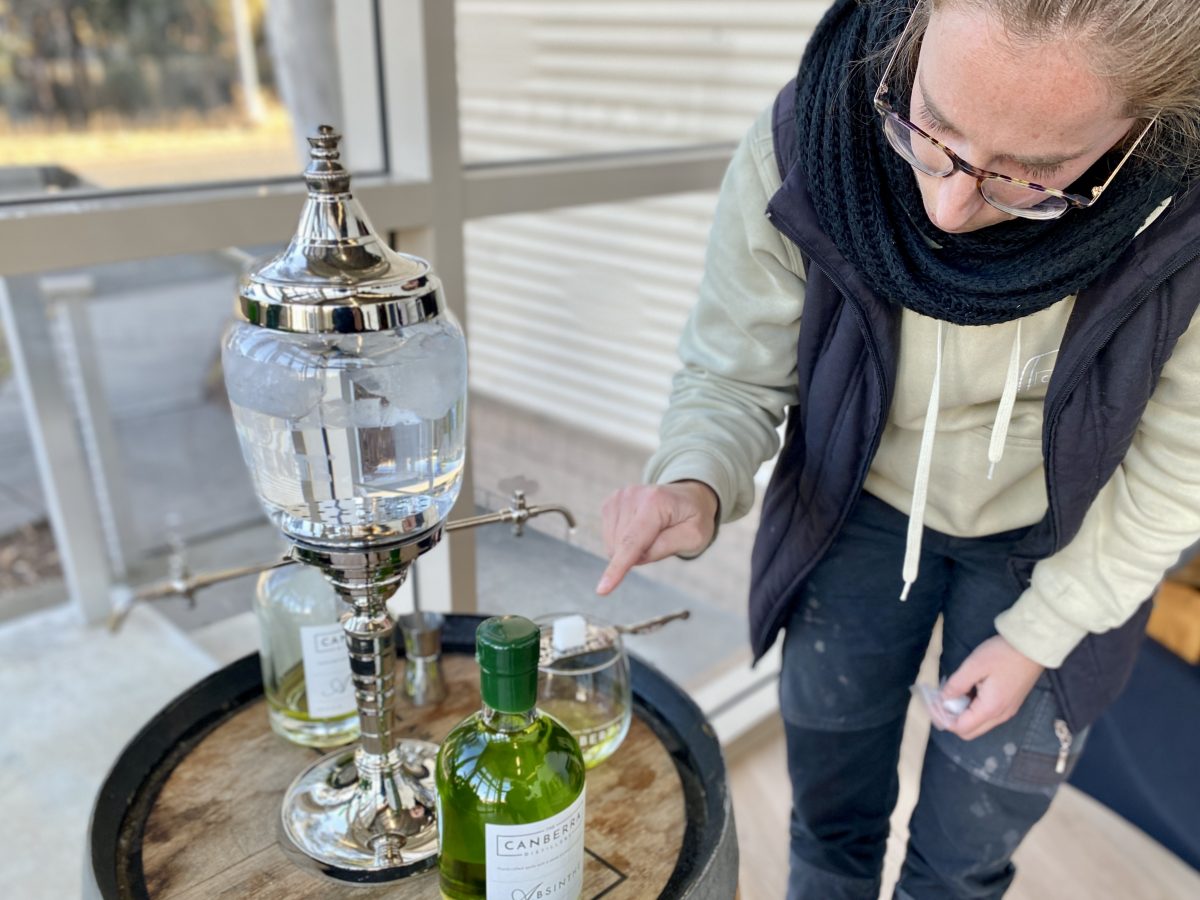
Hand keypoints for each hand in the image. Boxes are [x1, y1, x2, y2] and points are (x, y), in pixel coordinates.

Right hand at [595, 481, 718, 594]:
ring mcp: (619, 497)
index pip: (632, 542)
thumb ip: (666, 547)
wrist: (688, 496)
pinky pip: (609, 538)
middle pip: (622, 547)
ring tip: (653, 532)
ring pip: (613, 545)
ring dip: (631, 549)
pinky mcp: (610, 503)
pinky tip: (640, 529)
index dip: (617, 567)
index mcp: (655, 502)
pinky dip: (624, 542)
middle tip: (662, 539)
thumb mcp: (694, 536)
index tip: (602, 590)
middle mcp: (632, 495)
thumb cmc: (693, 517)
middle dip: (640, 554)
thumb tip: (635, 557)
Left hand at [941, 635, 1043, 740]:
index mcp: (990, 709)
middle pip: (970, 731)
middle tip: (941, 700)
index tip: (933, 703)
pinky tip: (967, 692)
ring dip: (962, 714)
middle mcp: (1000, 716)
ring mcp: (1007, 711)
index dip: (944, 719)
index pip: (961, 728)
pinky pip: (987, 716)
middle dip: (951, 719)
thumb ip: (956, 684)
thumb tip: (943, 699)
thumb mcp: (974, 666)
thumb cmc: (1002, 655)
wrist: (1032, 648)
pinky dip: (973, 709)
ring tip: (952, 694)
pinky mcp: (1010, 704)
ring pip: (978, 724)